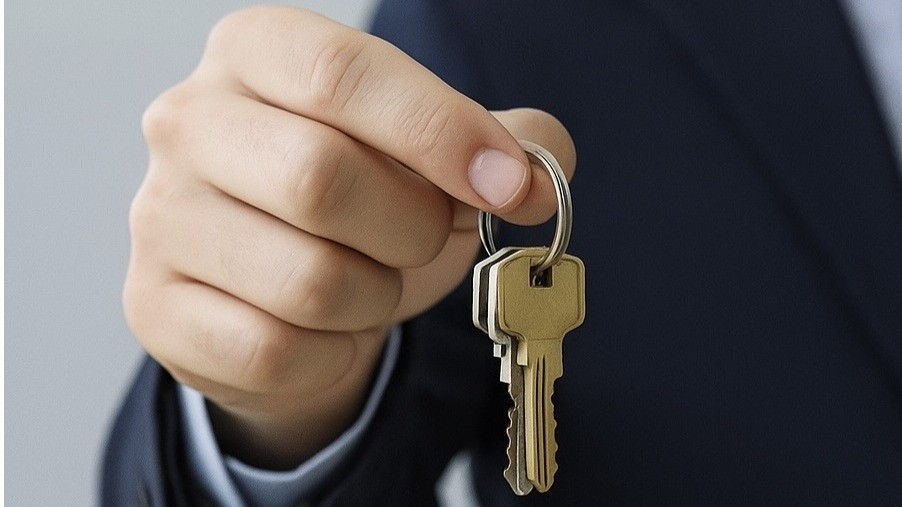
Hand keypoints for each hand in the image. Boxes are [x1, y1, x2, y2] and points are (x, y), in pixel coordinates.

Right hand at [123, 5, 574, 468]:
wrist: (280, 285)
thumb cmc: (361, 206)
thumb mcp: (432, 155)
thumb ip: (504, 145)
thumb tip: (541, 174)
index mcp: (258, 53)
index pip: (344, 75)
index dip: (440, 132)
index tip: (509, 184)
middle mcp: (190, 122)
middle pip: (321, 179)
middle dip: (411, 227)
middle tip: (426, 235)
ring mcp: (161, 218)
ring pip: (308, 281)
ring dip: (373, 296)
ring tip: (365, 280)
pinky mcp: (155, 307)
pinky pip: (275, 349)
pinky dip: (330, 352)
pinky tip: (324, 329)